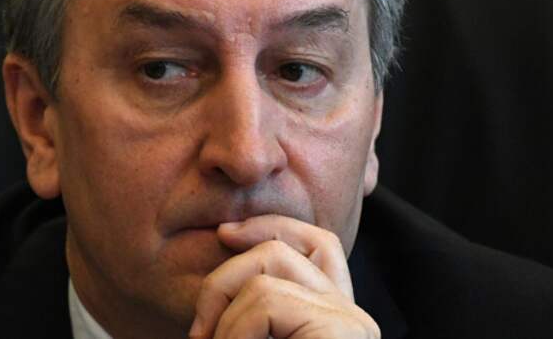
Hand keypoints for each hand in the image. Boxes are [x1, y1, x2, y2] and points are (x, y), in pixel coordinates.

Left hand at [188, 215, 379, 338]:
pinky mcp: (343, 331)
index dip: (268, 225)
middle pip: (284, 248)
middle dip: (224, 278)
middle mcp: (353, 316)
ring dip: (224, 317)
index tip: (224, 233)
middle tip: (199, 330)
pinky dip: (235, 329)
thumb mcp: (256, 331)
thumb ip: (251, 305)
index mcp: (336, 315)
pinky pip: (268, 300)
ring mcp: (352, 323)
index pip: (316, 242)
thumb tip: (226, 239)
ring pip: (269, 268)